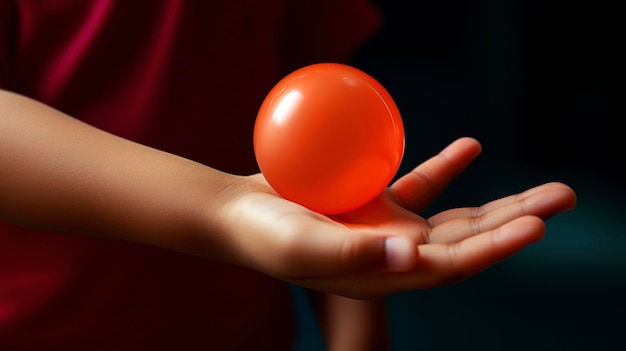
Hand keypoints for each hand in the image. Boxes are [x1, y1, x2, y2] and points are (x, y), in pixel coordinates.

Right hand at [220, 137, 575, 298]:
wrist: (241, 215)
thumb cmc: (265, 236)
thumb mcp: (302, 245)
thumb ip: (354, 252)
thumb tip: (412, 253)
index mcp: (384, 273)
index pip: (450, 265)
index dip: (492, 250)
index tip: (533, 227)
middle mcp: (396, 253)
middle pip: (469, 239)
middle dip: (516, 221)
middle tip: (563, 197)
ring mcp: (389, 226)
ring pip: (457, 215)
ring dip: (501, 202)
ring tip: (547, 188)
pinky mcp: (378, 202)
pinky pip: (422, 184)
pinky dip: (447, 168)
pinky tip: (472, 147)